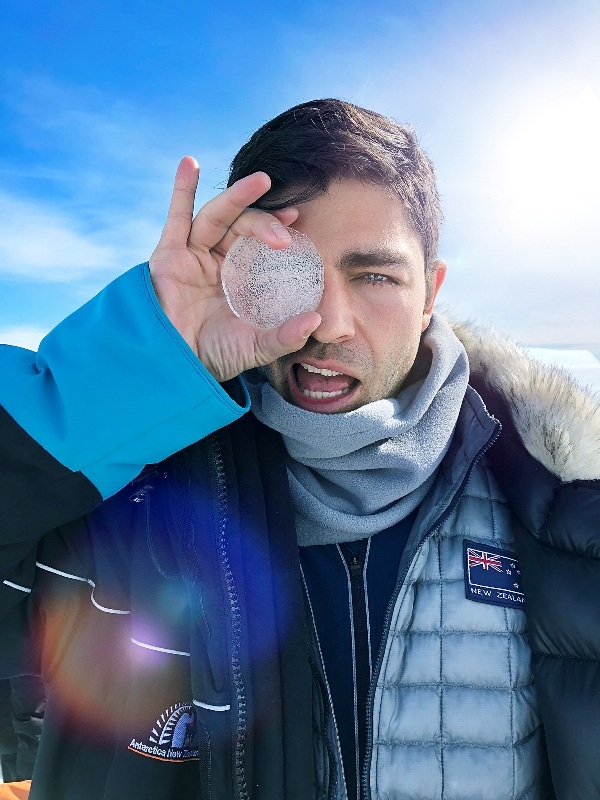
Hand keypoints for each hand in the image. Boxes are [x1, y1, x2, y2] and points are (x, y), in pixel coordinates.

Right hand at [149, 157, 320, 382]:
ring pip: (216, 217)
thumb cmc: (212, 357)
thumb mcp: (255, 347)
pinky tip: (189, 163)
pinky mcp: (168, 255)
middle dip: (264, 221)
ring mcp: (192, 255)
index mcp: (239, 277)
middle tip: (287, 227)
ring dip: (238, 196)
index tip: (299, 223)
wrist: (173, 366)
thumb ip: (284, 336)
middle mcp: (217, 261)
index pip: (261, 244)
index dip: (278, 230)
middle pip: (241, 226)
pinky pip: (176, 217)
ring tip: (260, 180)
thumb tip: (316, 321)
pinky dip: (181, 189)